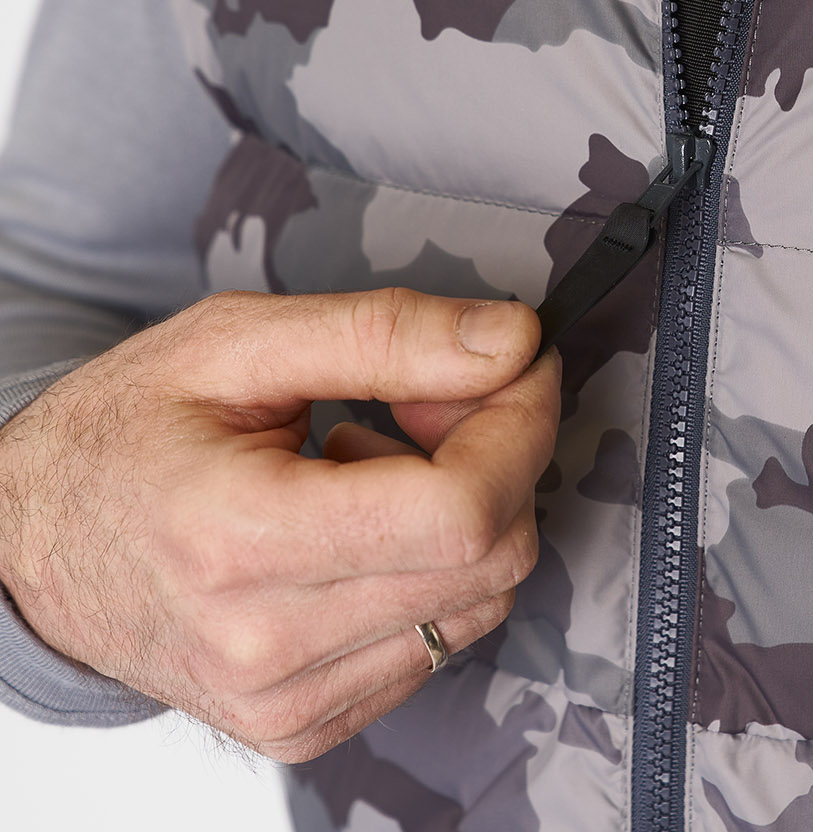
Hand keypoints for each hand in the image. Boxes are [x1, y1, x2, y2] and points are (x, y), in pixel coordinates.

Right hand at [0, 288, 559, 760]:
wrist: (28, 540)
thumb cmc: (123, 431)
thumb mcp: (239, 341)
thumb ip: (387, 332)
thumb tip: (511, 341)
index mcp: (243, 538)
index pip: (461, 510)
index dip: (519, 423)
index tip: (516, 364)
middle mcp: (268, 644)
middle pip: (490, 558)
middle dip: (501, 452)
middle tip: (434, 394)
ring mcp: (287, 701)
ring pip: (480, 603)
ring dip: (468, 510)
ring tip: (378, 453)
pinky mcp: (303, 724)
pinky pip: (436, 641)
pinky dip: (431, 567)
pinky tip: (361, 518)